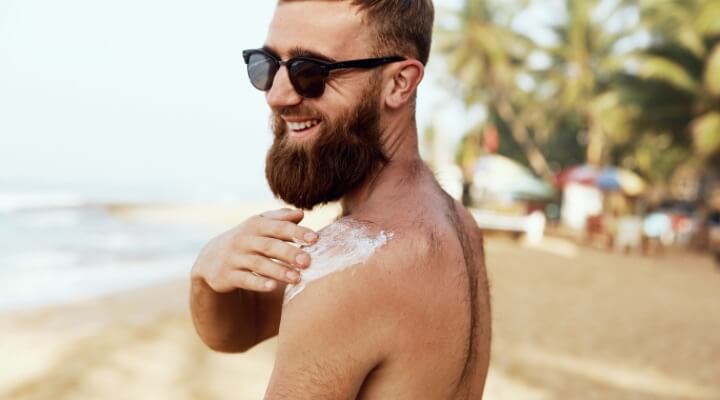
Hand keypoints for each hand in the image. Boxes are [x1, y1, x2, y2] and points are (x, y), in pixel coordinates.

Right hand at [191, 208, 317, 292]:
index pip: (278, 227)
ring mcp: (234, 257)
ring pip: (258, 263)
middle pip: (269, 245)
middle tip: (308, 261)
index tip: (315, 238)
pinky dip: (258, 283)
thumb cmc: (246, 240)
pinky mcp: (227, 275)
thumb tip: (301, 213)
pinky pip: (244, 279)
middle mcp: (244, 239)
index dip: (296, 232)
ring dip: (278, 270)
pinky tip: (273, 287)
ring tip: (297, 278)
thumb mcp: (259, 225)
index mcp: (256, 225)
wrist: (211, 259)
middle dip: (289, 252)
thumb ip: (280, 219)